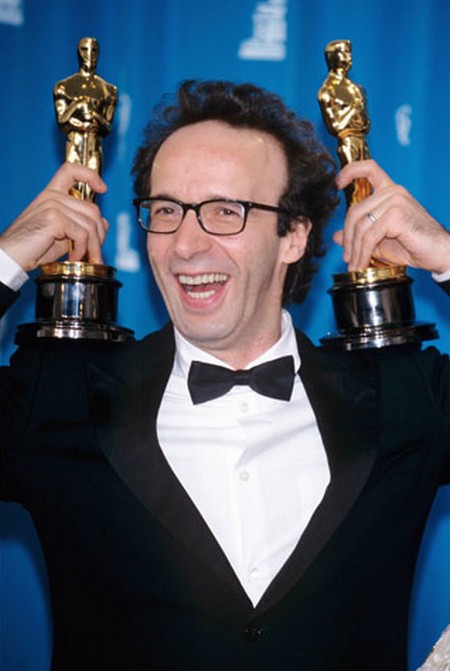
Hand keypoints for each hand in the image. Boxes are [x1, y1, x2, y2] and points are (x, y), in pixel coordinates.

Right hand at [0, 163, 108, 270]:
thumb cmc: (31, 248)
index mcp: (51, 195)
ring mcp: (53, 205)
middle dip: (99, 234)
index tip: (103, 188)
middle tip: (95, 252)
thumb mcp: (61, 235)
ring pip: (90, 224)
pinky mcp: (54, 218)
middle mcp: (52, 196)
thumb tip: (103, 223)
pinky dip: (82, 249)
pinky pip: (82, 234)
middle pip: (92, 209)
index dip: (90, 175)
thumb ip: (79, 225)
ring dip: (92, 246)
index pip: (71, 171)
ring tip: (84, 258)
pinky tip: (73, 257)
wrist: (11, 257)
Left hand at [334, 160, 449, 272]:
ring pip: (360, 226)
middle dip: (348, 238)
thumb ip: (360, 234)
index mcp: (390, 191)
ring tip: (355, 265)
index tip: (337, 184)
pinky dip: (363, 253)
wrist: (438, 254)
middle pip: (355, 211)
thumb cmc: (414, 245)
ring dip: (355, 250)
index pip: (369, 169)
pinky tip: (362, 264)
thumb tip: (336, 236)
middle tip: (347, 257)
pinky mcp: (396, 215)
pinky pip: (369, 236)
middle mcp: (393, 192)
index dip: (350, 172)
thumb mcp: (380, 240)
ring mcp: (395, 201)